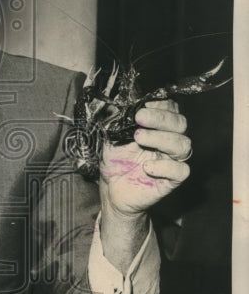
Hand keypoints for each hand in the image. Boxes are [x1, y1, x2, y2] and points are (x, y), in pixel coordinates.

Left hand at [99, 98, 191, 216]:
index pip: (170, 108)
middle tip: (139, 117)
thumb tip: (116, 104)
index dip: (160, 104)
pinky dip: (166, 167)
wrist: (111, 189)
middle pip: (180, 123)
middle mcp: (169, 140)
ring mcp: (172, 160)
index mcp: (158, 127)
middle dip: (160, 118)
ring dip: (160, 138)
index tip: (141, 105)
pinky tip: (146, 167)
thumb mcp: (111, 137)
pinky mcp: (171, 180)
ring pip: (183, 145)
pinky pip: (181, 171)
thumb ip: (117, 121)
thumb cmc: (115, 160)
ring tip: (138, 138)